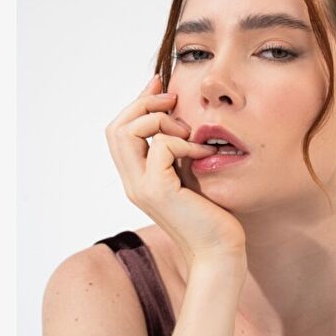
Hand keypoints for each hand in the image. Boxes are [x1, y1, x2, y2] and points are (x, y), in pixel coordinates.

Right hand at [105, 74, 246, 271]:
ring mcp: (141, 187)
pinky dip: (182, 141)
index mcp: (138, 178)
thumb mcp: (190, 172)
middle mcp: (133, 182)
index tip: (160, 85)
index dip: (137, 104)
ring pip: (128, 132)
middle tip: (171, 98)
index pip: (120, 132)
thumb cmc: (212, 213)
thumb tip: (179, 114)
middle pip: (116, 128)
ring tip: (187, 131)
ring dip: (160, 119)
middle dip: (143, 104)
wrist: (219, 250)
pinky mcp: (158, 190)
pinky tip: (201, 152)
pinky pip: (161, 147)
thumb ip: (178, 149)